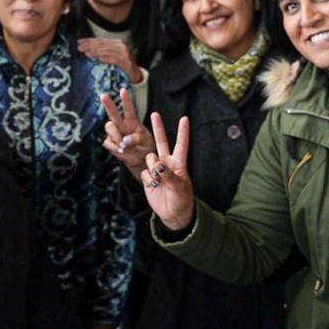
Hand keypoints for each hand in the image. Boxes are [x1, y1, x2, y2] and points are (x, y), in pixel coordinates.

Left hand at [78, 38, 141, 83]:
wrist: (136, 74)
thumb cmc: (121, 65)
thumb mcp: (111, 56)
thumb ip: (102, 52)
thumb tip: (87, 50)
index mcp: (116, 43)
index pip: (100, 40)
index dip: (89, 40)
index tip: (79, 42)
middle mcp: (120, 45)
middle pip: (102, 44)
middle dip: (90, 45)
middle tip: (80, 48)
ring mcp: (124, 53)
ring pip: (107, 50)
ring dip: (96, 52)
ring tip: (87, 53)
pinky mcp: (126, 62)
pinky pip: (115, 59)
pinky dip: (106, 58)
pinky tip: (99, 59)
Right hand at [101, 88, 152, 177]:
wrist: (140, 160)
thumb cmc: (145, 147)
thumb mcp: (146, 142)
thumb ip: (136, 139)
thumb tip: (124, 141)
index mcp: (132, 122)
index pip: (129, 109)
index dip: (126, 100)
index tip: (123, 90)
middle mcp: (122, 125)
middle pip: (113, 113)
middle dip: (108, 104)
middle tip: (104, 95)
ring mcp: (114, 134)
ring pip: (109, 127)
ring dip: (116, 136)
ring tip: (124, 146)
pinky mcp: (109, 143)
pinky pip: (108, 143)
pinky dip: (115, 148)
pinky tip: (122, 151)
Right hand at [142, 113, 194, 230]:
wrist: (173, 214)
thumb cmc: (182, 200)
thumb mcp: (179, 187)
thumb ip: (168, 175)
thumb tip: (157, 165)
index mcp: (179, 163)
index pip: (181, 145)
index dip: (183, 132)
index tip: (184, 118)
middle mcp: (167, 163)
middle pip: (161, 142)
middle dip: (158, 128)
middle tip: (154, 113)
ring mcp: (157, 170)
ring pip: (149, 158)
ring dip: (151, 167)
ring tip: (157, 180)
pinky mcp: (148, 178)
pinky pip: (144, 172)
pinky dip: (147, 178)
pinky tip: (152, 185)